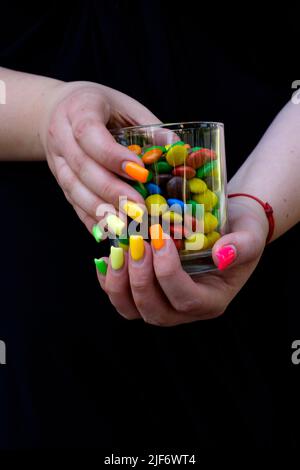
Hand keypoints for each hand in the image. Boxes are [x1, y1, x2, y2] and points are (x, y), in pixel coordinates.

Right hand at [39, 81, 159, 230]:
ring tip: (127, 225)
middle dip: (113, 191)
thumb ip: (151, 128)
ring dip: (102, 211)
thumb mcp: (126, 107)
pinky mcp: (59, 180)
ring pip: (75, 190)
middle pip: (83, 168)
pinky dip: (91, 220)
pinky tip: (109, 232)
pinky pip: (73, 203)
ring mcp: (57, 161)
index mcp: (79, 110)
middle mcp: (61, 136)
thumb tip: (181, 151)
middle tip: (140, 208)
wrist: (57, 111)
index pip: (90, 134)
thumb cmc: (100, 107)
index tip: (141, 173)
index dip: (113, 156)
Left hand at [96, 196, 268, 325]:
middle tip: (135, 241)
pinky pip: (121, 297)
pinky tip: (105, 257)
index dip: (168, 272)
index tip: (159, 237)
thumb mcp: (251, 235)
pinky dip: (108, 280)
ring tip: (117, 249)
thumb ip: (242, 246)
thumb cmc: (241, 231)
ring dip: (119, 282)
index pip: (186, 299)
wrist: (228, 228)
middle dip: (139, 277)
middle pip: (154, 311)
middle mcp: (185, 310)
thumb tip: (222, 255)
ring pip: (131, 310)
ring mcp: (163, 303)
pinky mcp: (147, 292)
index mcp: (211, 301)